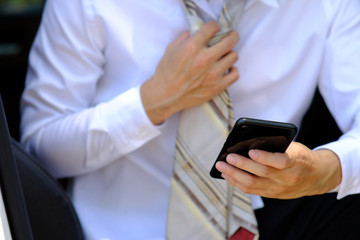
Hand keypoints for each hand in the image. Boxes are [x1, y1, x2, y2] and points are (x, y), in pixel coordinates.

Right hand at [141, 21, 239, 124]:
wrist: (165, 96)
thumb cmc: (166, 73)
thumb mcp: (170, 50)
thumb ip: (183, 38)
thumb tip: (193, 32)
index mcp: (192, 47)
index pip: (212, 28)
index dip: (214, 26)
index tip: (215, 28)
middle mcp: (205, 59)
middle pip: (229, 41)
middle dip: (231, 36)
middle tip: (231, 36)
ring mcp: (213, 74)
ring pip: (234, 56)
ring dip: (230, 53)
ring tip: (225, 56)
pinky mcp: (217, 87)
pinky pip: (235, 75)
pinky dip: (233, 70)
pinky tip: (228, 69)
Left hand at [215, 142, 341, 198]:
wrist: (317, 176)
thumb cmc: (301, 156)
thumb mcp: (294, 147)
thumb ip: (275, 146)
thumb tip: (248, 143)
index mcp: (296, 161)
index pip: (280, 161)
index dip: (265, 157)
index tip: (251, 151)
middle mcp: (287, 177)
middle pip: (261, 173)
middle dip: (241, 165)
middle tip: (227, 158)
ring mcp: (279, 188)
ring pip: (253, 184)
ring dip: (234, 175)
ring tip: (221, 167)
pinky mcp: (273, 194)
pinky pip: (253, 190)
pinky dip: (238, 183)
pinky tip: (228, 175)